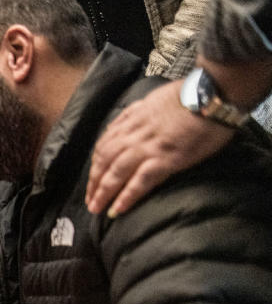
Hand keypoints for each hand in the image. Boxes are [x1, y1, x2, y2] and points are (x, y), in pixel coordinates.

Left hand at [85, 80, 234, 216]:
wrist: (213, 93)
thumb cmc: (190, 94)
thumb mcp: (154, 100)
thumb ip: (137, 113)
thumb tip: (124, 121)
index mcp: (132, 119)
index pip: (104, 145)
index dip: (96, 164)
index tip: (91, 178)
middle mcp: (135, 134)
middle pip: (104, 161)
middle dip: (93, 182)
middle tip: (89, 201)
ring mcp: (149, 147)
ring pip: (116, 172)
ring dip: (103, 192)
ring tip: (96, 209)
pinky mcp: (166, 158)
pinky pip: (140, 181)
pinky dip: (127, 196)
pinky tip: (117, 210)